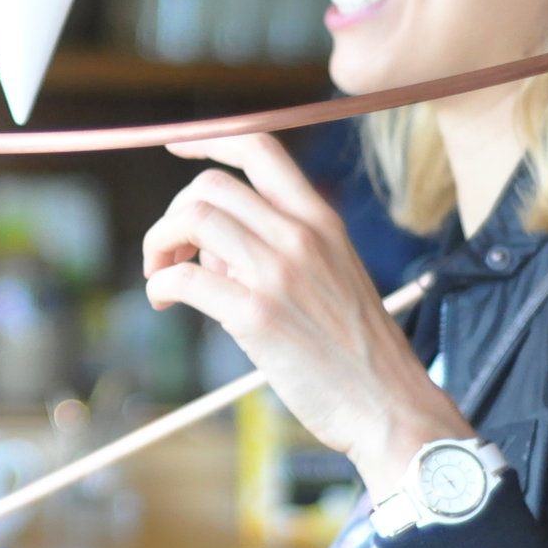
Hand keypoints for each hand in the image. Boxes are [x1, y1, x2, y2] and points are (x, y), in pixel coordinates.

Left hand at [143, 133, 464, 491]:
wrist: (390, 407)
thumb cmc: (357, 353)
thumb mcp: (332, 277)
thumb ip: (278, 250)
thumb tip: (212, 251)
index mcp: (322, 221)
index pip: (260, 148)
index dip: (208, 140)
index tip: (175, 146)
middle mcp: (302, 235)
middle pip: (210, 186)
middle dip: (173, 214)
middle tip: (167, 254)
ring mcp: (279, 273)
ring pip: (191, 219)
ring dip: (158, 244)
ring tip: (158, 277)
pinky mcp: (258, 315)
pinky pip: (184, 277)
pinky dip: (160, 284)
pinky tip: (164, 302)